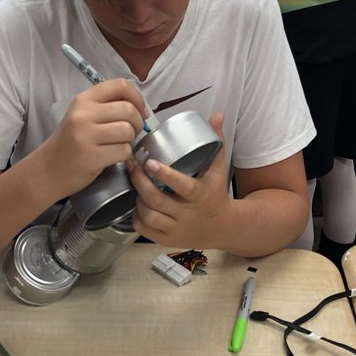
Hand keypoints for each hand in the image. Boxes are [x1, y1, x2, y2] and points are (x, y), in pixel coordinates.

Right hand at [39, 79, 146, 200]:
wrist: (48, 170)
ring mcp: (86, 136)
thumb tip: (139, 106)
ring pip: (127, 130)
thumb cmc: (69, 142)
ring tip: (119, 143)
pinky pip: (123, 150)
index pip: (120, 85)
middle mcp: (84, 114)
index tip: (140, 110)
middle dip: (137, 122)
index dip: (137, 97)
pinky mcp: (92, 156)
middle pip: (128, 109)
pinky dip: (124, 155)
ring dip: (130, 139)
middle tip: (132, 132)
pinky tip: (112, 156)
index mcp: (83, 100)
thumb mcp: (82, 116)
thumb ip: (105, 106)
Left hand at [129, 114, 230, 246]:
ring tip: (134, 183)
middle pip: (157, 200)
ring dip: (137, 199)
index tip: (150, 162)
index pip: (181, 186)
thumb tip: (216, 115)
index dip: (164, 175)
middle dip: (140, 182)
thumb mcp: (218, 169)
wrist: (223, 227)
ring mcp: (176, 229)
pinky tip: (136, 205)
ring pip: (149, 216)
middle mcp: (187, 214)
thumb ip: (216, 142)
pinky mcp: (167, 239)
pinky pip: (145, 230)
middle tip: (131, 166)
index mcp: (199, 195)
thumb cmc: (215, 194)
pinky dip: (136, 217)